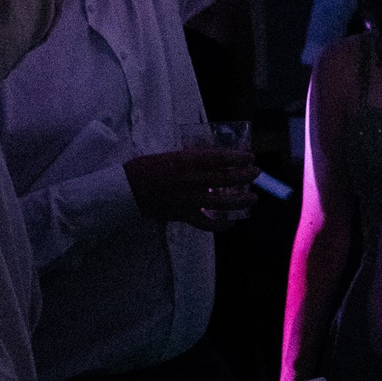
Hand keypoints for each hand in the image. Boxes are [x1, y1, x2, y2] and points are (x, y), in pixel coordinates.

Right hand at [125, 148, 257, 229]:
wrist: (125, 189)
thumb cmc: (145, 168)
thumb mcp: (170, 155)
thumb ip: (191, 158)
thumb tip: (212, 159)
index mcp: (186, 161)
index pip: (219, 158)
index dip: (237, 158)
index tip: (250, 157)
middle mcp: (190, 180)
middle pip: (224, 179)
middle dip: (244, 176)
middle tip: (256, 173)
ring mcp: (188, 199)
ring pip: (220, 201)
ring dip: (240, 200)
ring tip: (253, 198)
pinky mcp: (182, 214)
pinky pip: (205, 222)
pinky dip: (219, 224)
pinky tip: (230, 223)